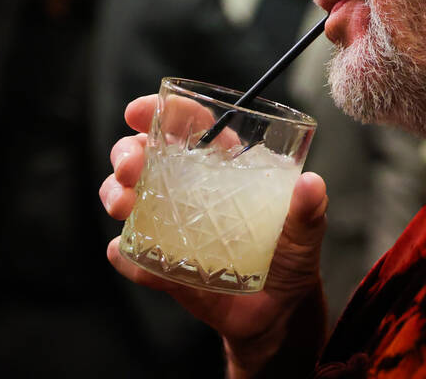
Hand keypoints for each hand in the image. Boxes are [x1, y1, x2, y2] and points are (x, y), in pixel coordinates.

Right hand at [100, 95, 328, 375]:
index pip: (188, 125)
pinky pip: (132, 257)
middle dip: (126, 153)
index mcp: (223, 167)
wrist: (278, 314)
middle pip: (144, 155)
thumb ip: (309, 209)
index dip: (160, 112)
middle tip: (130, 169)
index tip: (138, 112)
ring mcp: (169, 226)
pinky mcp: (161, 265)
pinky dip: (125, 255)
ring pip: (126, 196)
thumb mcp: (306, 231)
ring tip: (122, 205)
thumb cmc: (292, 258)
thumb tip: (311, 184)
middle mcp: (189, 189)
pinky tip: (127, 254)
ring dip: (114, 194)